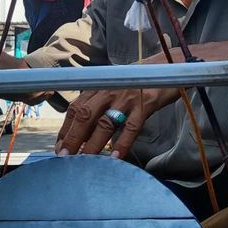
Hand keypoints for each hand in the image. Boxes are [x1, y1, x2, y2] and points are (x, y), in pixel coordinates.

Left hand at [55, 86, 179, 158]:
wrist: (167, 66)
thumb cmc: (137, 80)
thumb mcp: (115, 86)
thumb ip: (99, 102)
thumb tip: (84, 129)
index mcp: (99, 86)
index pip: (75, 108)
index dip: (66, 128)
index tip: (59, 147)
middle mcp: (109, 90)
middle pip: (85, 115)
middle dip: (73, 137)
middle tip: (65, 157)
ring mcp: (126, 97)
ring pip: (105, 123)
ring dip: (93, 144)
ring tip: (85, 161)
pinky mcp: (144, 104)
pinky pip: (131, 127)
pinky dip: (122, 143)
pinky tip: (115, 157)